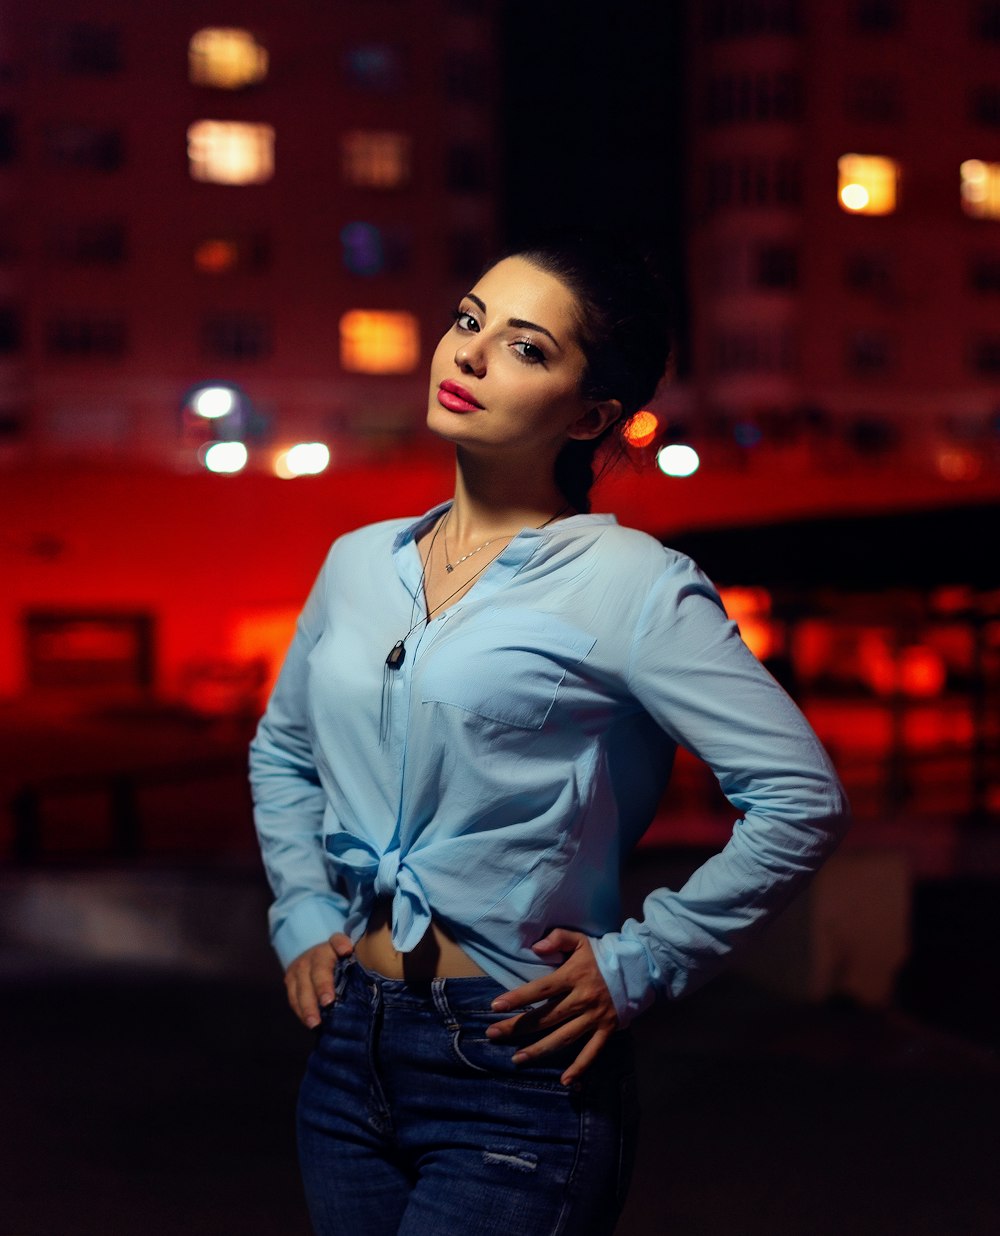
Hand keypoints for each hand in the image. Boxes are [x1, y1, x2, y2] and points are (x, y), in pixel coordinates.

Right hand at [284, 932, 353, 1028]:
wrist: (312, 956)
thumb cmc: (340, 962)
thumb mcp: (350, 957)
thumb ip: (359, 963)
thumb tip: (374, 975)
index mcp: (332, 946)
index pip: (337, 941)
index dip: (341, 944)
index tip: (347, 950)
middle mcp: (314, 954)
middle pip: (318, 969)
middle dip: (322, 986)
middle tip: (328, 1003)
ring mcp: (299, 967)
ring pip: (302, 986)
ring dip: (307, 1006)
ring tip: (315, 1023)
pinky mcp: (290, 980)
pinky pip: (293, 998)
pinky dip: (301, 1011)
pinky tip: (309, 1024)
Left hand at [485, 929, 618, 1085]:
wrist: (639, 967)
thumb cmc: (603, 954)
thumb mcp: (581, 940)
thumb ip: (558, 939)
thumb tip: (536, 947)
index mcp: (574, 976)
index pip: (540, 989)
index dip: (518, 998)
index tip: (495, 1006)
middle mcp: (582, 999)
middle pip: (546, 1016)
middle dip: (518, 1026)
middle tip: (493, 1034)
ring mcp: (595, 1017)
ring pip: (564, 1037)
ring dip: (540, 1050)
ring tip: (517, 1059)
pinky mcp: (607, 1029)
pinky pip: (592, 1051)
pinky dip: (580, 1067)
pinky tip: (565, 1080)